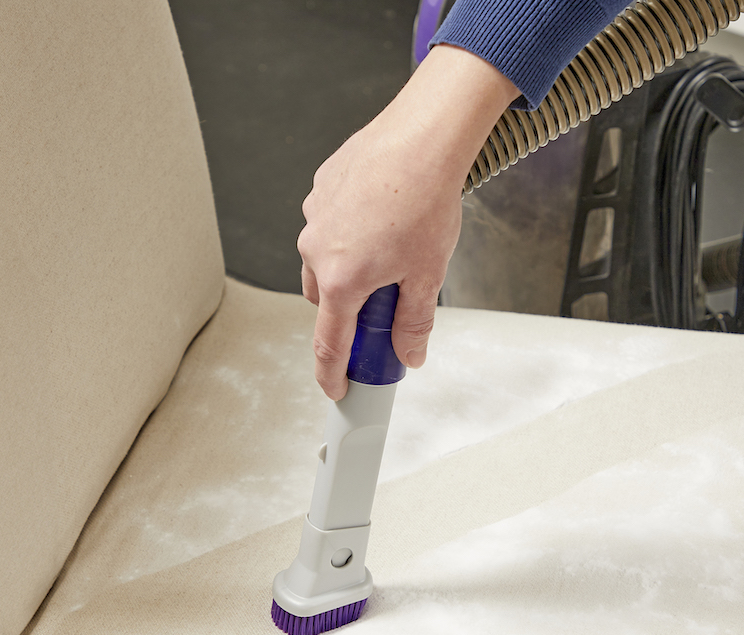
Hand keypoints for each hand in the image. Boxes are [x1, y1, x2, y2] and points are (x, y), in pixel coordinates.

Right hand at [298, 44, 518, 399]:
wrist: (423, 137)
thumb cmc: (425, 199)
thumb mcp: (428, 274)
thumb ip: (414, 322)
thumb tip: (409, 352)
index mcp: (342, 280)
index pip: (328, 344)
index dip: (332, 373)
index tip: (336, 389)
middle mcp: (317, 250)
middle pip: (326, 302)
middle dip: (350, 311)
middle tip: (386, 305)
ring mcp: (315, 217)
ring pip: (324, 261)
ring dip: (349, 269)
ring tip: (392, 249)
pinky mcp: (321, 188)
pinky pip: (329, 224)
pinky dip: (350, 231)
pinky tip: (383, 217)